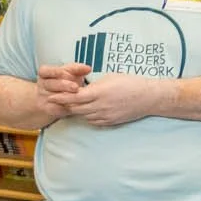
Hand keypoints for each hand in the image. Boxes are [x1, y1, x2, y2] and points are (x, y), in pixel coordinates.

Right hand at [34, 62, 90, 120]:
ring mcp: (43, 97)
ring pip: (52, 97)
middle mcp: (42, 85)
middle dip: (63, 85)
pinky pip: (54, 108)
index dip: (55, 72)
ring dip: (65, 97)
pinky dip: (64, 107)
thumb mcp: (69, 73)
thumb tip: (88, 68)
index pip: (45, 71)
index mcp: (45, 74)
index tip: (68, 73)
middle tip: (75, 87)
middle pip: (50, 84)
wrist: (56, 99)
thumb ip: (76, 69)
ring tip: (77, 96)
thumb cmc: (64, 82)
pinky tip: (74, 106)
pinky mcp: (47, 109)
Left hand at [59, 73, 173, 127]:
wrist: (148, 97)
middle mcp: (100, 106)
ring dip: (77, 111)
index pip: (73, 97)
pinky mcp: (111, 122)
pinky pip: (93, 121)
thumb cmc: (131, 83)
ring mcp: (105, 115)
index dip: (60, 97)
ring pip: (83, 116)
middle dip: (65, 105)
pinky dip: (87, 116)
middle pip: (76, 108)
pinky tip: (88, 111)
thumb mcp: (109, 78)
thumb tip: (83, 89)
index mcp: (98, 92)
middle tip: (56, 102)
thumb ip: (94, 85)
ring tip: (72, 106)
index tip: (51, 96)